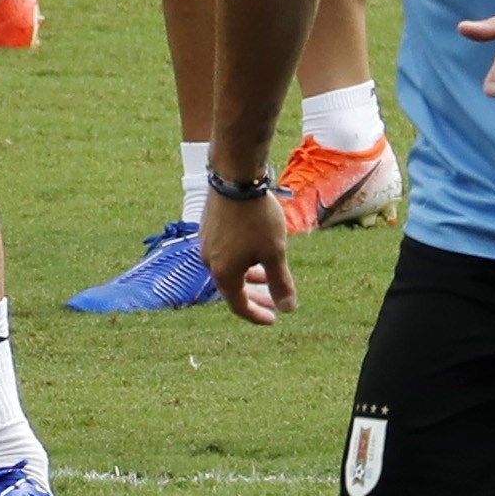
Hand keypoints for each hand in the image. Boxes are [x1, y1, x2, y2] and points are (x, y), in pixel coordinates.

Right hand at [199, 184, 294, 324]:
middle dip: (255, 297)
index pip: (238, 305)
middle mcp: (209, 261)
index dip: (257, 315)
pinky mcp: (208, 227)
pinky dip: (240, 260)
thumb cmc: (256, 218)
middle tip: (274, 302)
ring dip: (248, 276)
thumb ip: (280, 282)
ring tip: (267, 274)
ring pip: (228, 269)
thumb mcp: (274, 252)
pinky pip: (224, 253)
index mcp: (223, 273)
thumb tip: (288, 309)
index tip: (274, 318)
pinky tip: (254, 250)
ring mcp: (206, 243)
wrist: (234, 178)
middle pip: (232, 288)